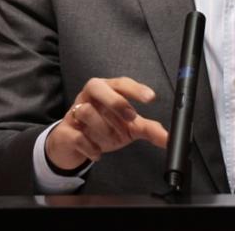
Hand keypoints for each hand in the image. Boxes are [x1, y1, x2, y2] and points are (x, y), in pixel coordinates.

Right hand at [45, 77, 168, 170]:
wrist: (73, 146)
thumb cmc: (102, 129)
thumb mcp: (128, 129)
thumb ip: (148, 130)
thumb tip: (169, 138)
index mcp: (106, 91)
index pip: (121, 83)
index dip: (135, 88)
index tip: (151, 97)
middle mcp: (89, 97)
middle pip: (96, 86)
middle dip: (115, 101)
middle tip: (131, 117)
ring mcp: (74, 112)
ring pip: (85, 110)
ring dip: (102, 128)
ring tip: (110, 138)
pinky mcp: (65, 131)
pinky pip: (77, 136)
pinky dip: (90, 147)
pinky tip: (98, 152)